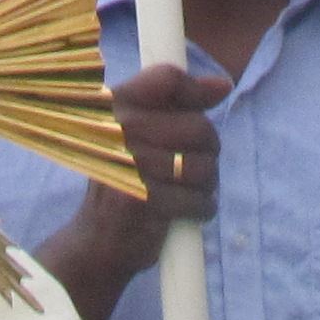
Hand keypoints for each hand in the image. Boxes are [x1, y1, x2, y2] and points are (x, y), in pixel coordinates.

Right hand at [34, 62, 226, 319]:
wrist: (96, 241)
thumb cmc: (126, 179)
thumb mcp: (139, 132)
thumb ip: (177, 103)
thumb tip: (223, 85)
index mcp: (114, 106)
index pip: (168, 79)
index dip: (198, 92)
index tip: (213, 101)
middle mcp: (118, 130)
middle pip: (200, 127)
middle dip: (207, 152)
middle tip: (188, 169)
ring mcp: (131, 165)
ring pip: (206, 166)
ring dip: (205, 185)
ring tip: (184, 191)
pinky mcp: (146, 201)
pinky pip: (200, 200)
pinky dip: (200, 210)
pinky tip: (181, 212)